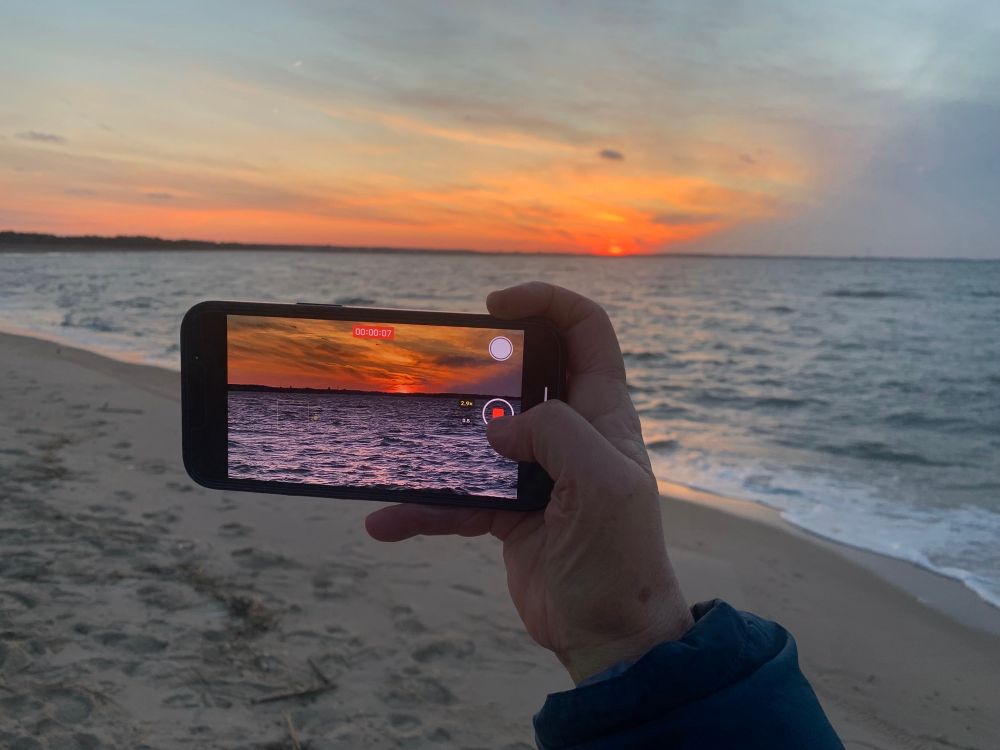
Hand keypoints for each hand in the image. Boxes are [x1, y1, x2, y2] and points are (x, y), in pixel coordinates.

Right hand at [365, 282, 692, 682]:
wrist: (608, 636)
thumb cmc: (622, 558)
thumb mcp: (604, 484)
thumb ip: (558, 433)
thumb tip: (498, 428)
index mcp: (603, 414)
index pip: (585, 332)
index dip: (547, 304)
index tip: (496, 307)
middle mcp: (570, 433)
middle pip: (523, 374)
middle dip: (480, 366)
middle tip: (440, 367)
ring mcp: (536, 472)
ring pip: (479, 437)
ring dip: (438, 442)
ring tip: (395, 441)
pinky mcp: (507, 512)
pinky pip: (457, 498)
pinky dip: (423, 509)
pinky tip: (386, 521)